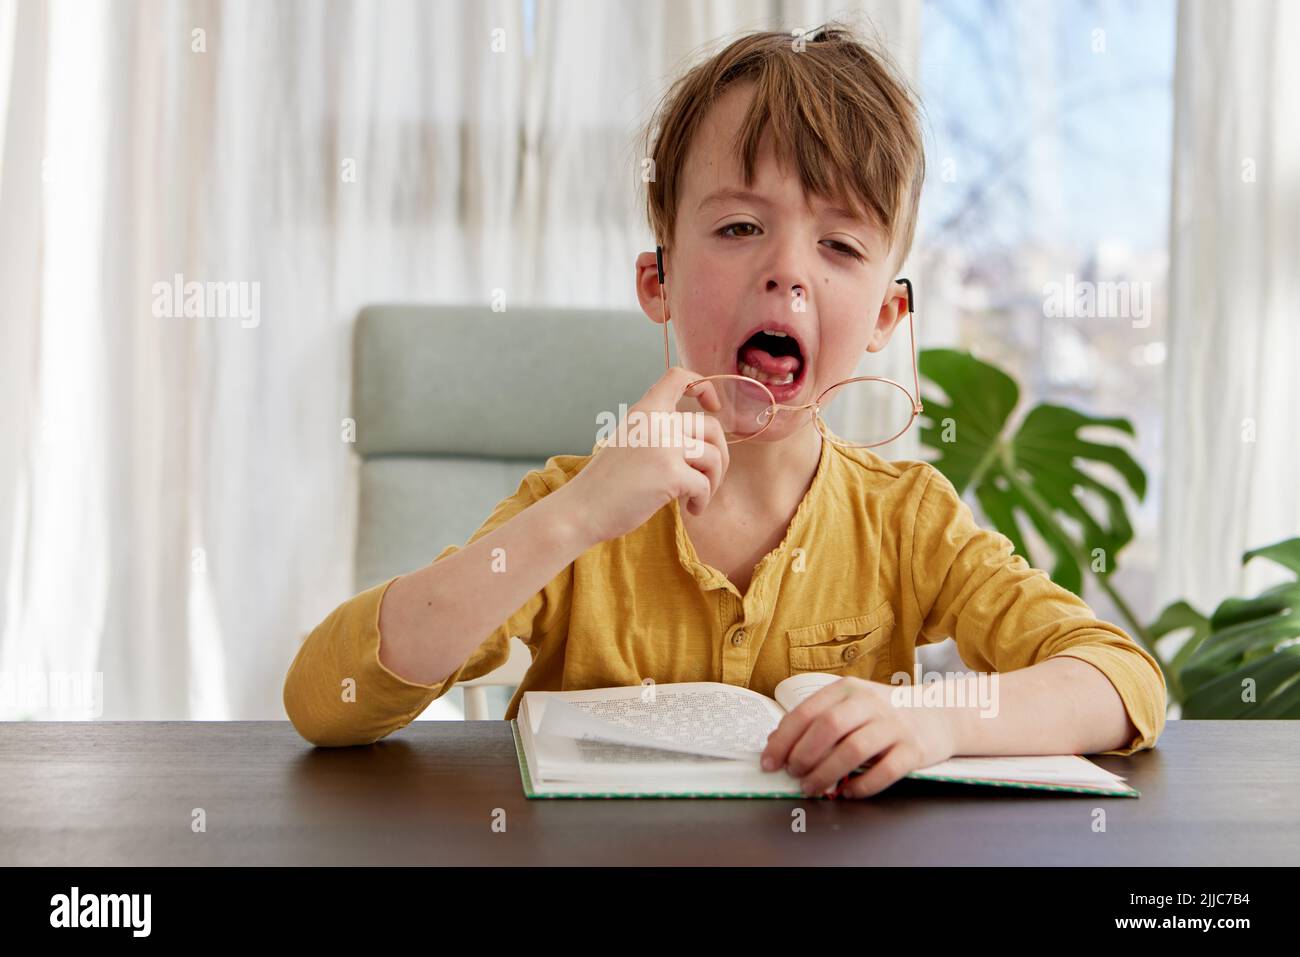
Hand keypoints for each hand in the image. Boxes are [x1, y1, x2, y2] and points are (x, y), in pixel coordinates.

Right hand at [564, 366, 729, 545]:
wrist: (582, 508)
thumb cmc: (606, 483)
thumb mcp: (628, 440)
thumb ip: (656, 431)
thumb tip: (697, 441)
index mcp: (645, 411)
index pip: (679, 377)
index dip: (704, 387)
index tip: (712, 406)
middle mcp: (656, 423)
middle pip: (711, 426)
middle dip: (720, 454)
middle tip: (710, 475)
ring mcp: (665, 447)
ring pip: (714, 457)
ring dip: (714, 481)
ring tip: (697, 497)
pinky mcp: (671, 474)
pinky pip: (705, 485)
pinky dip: (703, 501)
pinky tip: (691, 508)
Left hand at [760, 676, 959, 798]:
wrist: (938, 713)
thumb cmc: (883, 713)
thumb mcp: (849, 704)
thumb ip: (816, 718)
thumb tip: (775, 742)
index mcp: (846, 688)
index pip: (806, 712)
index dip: (783, 739)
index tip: (769, 761)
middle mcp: (869, 702)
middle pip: (827, 728)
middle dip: (803, 755)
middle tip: (793, 774)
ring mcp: (893, 724)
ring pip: (853, 750)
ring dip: (826, 773)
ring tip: (812, 788)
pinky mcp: (913, 748)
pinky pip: (884, 771)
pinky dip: (861, 786)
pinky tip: (848, 792)